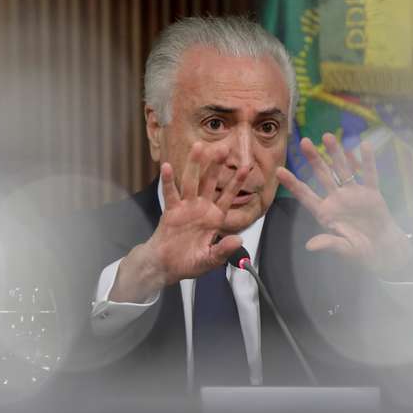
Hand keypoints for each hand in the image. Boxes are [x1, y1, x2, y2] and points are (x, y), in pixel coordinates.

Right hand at [109, 143, 247, 301]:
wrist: (167, 266)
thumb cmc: (189, 262)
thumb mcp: (210, 260)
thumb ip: (223, 250)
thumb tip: (239, 241)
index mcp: (215, 218)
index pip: (228, 196)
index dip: (236, 182)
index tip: (246, 167)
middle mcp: (201, 208)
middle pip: (210, 183)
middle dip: (216, 166)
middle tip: (222, 147)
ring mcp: (186, 207)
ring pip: (191, 182)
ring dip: (194, 165)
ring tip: (198, 146)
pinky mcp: (171, 211)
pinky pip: (170, 194)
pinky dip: (168, 180)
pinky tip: (166, 166)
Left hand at [276, 133, 412, 278]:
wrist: (382, 250)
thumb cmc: (360, 251)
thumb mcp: (344, 249)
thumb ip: (329, 244)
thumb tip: (310, 246)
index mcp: (325, 213)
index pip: (305, 195)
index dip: (293, 184)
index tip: (279, 171)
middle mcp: (337, 199)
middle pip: (322, 175)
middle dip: (314, 159)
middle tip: (303, 142)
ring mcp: (353, 194)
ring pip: (343, 170)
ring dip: (336, 154)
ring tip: (328, 136)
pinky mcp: (371, 194)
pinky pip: (369, 175)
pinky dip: (367, 161)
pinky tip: (364, 145)